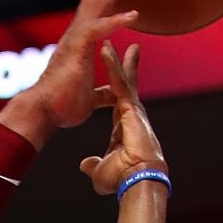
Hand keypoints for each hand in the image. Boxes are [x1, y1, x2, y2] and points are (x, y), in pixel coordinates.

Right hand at [6, 0, 138, 141]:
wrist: (42, 114)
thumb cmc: (62, 107)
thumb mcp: (91, 99)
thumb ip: (103, 92)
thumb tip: (113, 94)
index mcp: (80, 40)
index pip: (92, 8)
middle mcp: (78, 33)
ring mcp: (77, 37)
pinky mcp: (78, 49)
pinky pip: (100, 29)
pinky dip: (117, 21)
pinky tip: (134, 15)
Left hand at [80, 44, 165, 194]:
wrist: (137, 178)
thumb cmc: (122, 178)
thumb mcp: (101, 170)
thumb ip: (93, 164)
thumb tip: (85, 164)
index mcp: (124, 127)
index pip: (119, 102)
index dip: (117, 89)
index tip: (117, 79)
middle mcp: (131, 115)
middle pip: (125, 85)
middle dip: (124, 67)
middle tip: (128, 49)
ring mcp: (132, 109)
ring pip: (122, 80)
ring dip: (115, 61)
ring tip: (108, 43)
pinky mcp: (130, 106)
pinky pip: (118, 81)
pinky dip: (112, 65)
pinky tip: (106, 50)